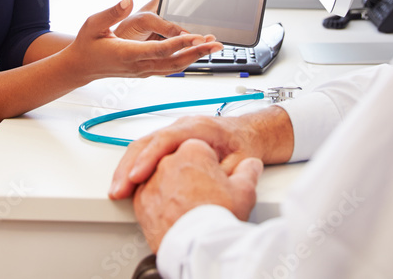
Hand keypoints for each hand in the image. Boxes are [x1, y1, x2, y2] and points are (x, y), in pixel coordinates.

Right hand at [68, 0, 221, 78]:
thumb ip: (112, 12)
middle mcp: (137, 65)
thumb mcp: (93, 24)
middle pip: (173, 62)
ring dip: (195, 57)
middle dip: (196, 52)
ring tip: (212, 47)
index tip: (195, 36)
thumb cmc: (87, 44)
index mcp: (126, 53)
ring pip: (174, 67)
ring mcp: (142, 71)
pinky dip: (185, 60)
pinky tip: (196, 52)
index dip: (178, 43)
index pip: (158, 50)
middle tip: (216, 44)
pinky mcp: (145, 71)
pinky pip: (169, 68)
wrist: (81, 66)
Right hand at [109, 114, 264, 199]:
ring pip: (142, 146)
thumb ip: (224, 172)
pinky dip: (133, 168)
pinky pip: (145, 152)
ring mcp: (173, 132)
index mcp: (199, 127)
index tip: (137, 177)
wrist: (248, 134)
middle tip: (118, 190)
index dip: (149, 158)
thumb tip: (208, 187)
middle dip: (129, 166)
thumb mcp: (242, 160)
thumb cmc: (245, 145)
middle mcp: (182, 126)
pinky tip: (126, 186)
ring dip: (126, 168)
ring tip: (117, 191)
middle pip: (147, 141)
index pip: (167, 138)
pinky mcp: (168, 142)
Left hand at [133, 138, 262, 251]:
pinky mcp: (141, 200)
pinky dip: (155, 199)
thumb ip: (247, 171)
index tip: (211, 174)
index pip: (198, 149)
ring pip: (157, 175)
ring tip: (182, 201)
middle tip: (197, 189)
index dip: (207, 163)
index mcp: (193, 148)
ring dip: (166, 183)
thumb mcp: (244, 190)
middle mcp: (168, 159)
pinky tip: (167, 209)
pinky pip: (147, 194)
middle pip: (175, 160)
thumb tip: (251, 166)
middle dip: (184, 171)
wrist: (198, 244)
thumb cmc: (220, 215)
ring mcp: (151, 179)